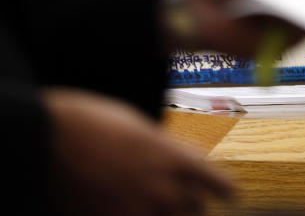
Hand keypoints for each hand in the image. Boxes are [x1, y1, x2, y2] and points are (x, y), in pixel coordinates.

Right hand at [45, 88, 233, 214]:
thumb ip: (170, 149)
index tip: (230, 195)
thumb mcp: (143, 128)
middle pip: (196, 210)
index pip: (219, 184)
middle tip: (187, 200)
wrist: (49, 137)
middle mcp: (164, 189)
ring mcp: (138, 211)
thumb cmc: (95, 122)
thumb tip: (189, 157)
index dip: (225, 190)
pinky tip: (126, 208)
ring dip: (166, 213)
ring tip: (155, 204)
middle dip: (193, 204)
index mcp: (176, 159)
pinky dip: (136, 215)